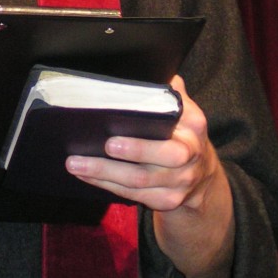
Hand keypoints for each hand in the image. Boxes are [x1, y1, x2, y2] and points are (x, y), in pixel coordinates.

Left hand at [64, 75, 216, 211]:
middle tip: (92, 151)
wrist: (202, 176)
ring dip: (103, 173)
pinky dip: (106, 185)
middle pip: (152, 165)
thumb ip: (171, 95)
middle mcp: (189, 160)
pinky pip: (132, 194)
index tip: (111, 139)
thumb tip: (162, 75)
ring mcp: (178, 184)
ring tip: (75, 164)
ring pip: (137, 182)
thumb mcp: (186, 113)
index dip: (140, 144)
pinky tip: (86, 176)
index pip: (169, 135)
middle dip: (120, 160)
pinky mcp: (165, 201)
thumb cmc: (183, 134)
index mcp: (193, 131)